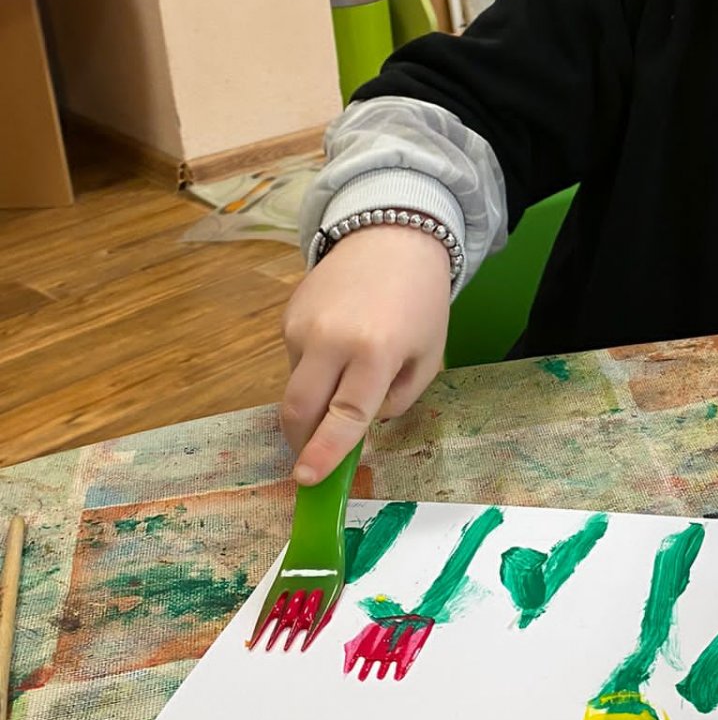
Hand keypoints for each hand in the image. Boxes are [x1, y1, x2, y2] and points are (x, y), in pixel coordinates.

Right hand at [281, 226, 453, 484]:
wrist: (392, 238)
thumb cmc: (420, 302)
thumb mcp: (427, 357)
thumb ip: (397, 400)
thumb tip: (359, 428)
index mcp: (376, 352)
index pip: (343, 416)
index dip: (323, 454)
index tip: (306, 481)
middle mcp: (332, 339)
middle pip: (300, 409)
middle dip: (301, 442)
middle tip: (312, 459)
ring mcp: (303, 325)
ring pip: (295, 386)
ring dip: (313, 401)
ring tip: (346, 377)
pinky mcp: (287, 315)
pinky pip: (294, 360)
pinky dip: (312, 370)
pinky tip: (337, 349)